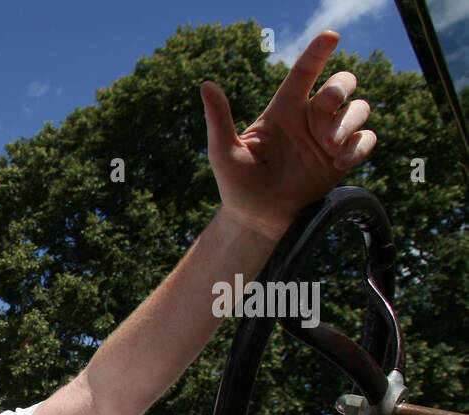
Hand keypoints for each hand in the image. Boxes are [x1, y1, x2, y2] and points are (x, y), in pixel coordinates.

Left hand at [201, 30, 375, 239]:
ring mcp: (329, 137)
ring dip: (349, 121)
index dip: (317, 53)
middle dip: (340, 88)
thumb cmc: (238, 184)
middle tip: (325, 106)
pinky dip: (358, 146)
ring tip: (330, 144)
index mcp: (284, 110)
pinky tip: (339, 160)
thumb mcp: (224, 151)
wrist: (258, 218)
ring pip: (360, 108)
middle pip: (342, 84)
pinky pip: (367, 140)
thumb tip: (206, 84)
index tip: (330, 35)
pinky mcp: (342, 158)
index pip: (304, 73)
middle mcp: (310, 118)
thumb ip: (219, 118)